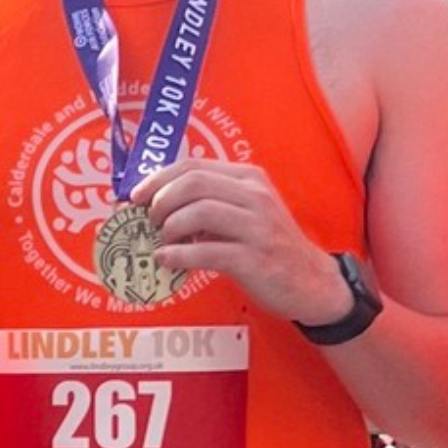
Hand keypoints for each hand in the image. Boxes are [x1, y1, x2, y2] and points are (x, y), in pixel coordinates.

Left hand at [126, 156, 331, 315]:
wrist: (312, 281)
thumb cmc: (271, 246)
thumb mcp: (248, 212)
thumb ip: (212, 202)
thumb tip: (159, 204)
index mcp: (249, 178)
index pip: (193, 166)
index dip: (157, 178)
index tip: (136, 196)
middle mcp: (254, 196)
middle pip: (193, 183)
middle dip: (160, 200)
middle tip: (149, 220)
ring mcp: (256, 227)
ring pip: (198, 212)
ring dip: (169, 227)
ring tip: (163, 240)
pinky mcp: (254, 259)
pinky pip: (206, 251)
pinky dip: (178, 255)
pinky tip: (166, 260)